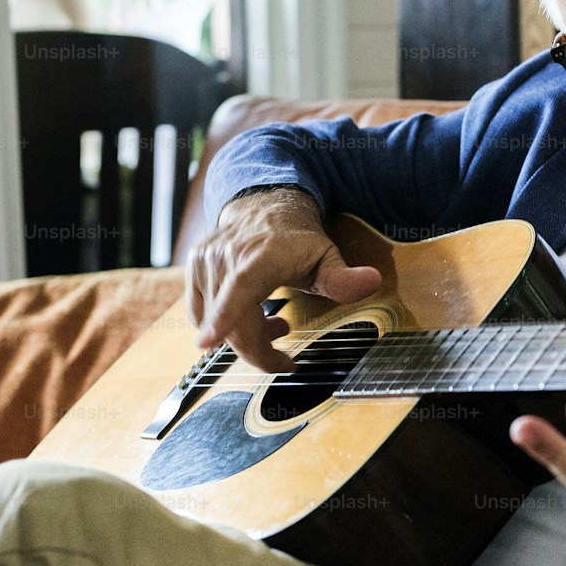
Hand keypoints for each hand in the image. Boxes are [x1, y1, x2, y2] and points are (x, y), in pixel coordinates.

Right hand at [184, 188, 381, 371]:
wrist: (263, 206)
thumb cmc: (295, 237)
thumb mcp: (326, 256)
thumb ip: (344, 277)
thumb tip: (371, 281)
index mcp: (260, 256)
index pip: (239, 288)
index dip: (224, 318)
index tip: (208, 342)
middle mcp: (227, 257)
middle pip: (232, 323)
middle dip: (258, 351)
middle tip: (285, 359)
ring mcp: (205, 264)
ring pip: (216, 323)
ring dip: (246, 336)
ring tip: (274, 323)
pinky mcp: (194, 271)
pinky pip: (202, 314)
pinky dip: (225, 325)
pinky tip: (250, 316)